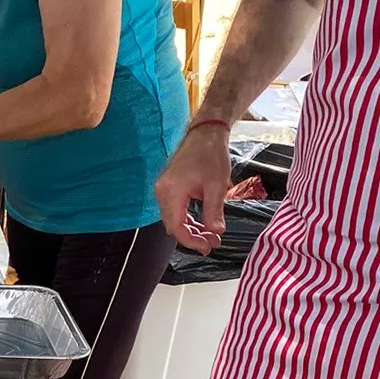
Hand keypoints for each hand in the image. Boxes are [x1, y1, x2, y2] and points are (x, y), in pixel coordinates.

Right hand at [155, 122, 232, 254]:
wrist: (206, 132)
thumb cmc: (210, 153)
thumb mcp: (217, 185)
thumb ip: (214, 211)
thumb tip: (216, 232)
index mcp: (171, 192)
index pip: (177, 227)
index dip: (192, 241)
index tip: (207, 246)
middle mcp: (162, 192)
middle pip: (173, 226)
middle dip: (192, 237)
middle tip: (212, 243)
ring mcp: (163, 189)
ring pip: (173, 220)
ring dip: (190, 229)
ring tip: (210, 235)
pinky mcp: (168, 187)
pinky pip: (175, 210)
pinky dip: (187, 219)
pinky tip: (202, 223)